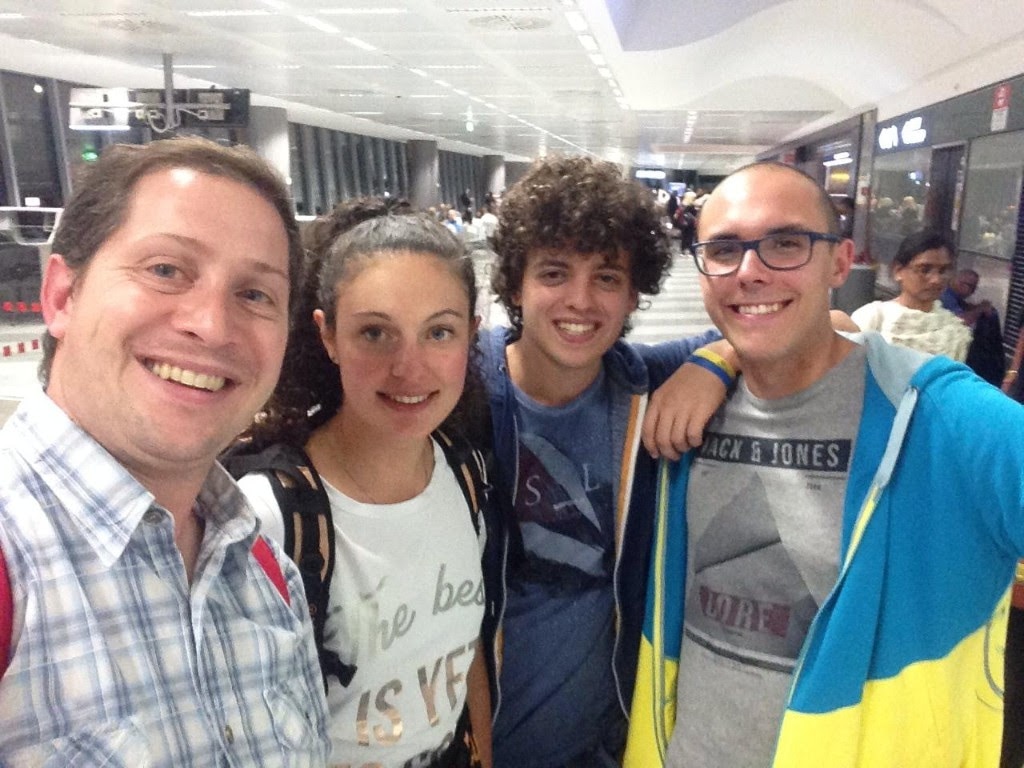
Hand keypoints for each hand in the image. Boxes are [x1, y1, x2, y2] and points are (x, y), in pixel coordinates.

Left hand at [642, 341, 735, 459]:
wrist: (710, 365)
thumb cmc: (688, 379)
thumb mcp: (667, 391)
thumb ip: (662, 410)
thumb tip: (661, 434)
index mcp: (657, 401)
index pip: (647, 430)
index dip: (651, 446)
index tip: (656, 454)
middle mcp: (668, 406)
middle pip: (662, 439)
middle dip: (668, 452)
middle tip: (674, 456)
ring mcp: (684, 409)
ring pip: (677, 440)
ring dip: (682, 448)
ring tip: (687, 447)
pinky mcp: (700, 412)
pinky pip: (693, 436)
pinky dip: (694, 442)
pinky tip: (697, 440)